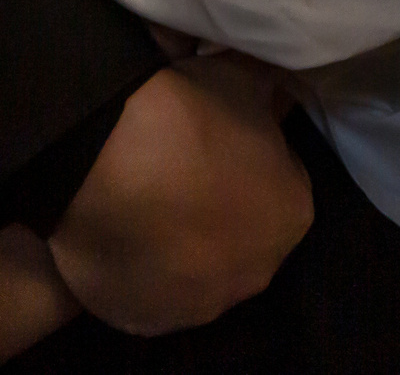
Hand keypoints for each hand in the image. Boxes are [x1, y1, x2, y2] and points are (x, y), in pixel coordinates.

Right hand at [45, 55, 312, 335]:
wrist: (106, 162)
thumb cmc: (188, 118)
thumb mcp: (243, 79)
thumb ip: (266, 93)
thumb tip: (274, 91)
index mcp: (293, 214)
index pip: (280, 185)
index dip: (248, 162)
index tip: (214, 147)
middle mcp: (258, 271)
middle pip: (243, 237)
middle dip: (219, 212)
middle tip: (178, 176)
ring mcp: (202, 303)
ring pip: (196, 272)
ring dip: (180, 247)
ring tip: (141, 206)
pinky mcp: (147, 321)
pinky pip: (148, 296)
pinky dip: (139, 272)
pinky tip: (120, 238)